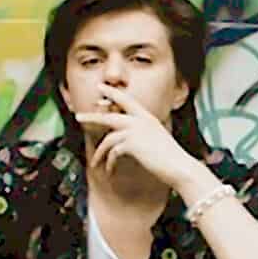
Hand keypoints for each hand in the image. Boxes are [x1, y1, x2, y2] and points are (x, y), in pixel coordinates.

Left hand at [75, 85, 199, 187]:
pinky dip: (110, 163)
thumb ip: (142, 133)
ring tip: (95, 162)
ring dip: (100, 152)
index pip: (126, 100)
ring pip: (108, 138)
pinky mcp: (131, 144)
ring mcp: (135, 131)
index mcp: (147, 117)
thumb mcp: (156, 138)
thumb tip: (124, 139)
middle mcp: (140, 121)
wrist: (179, 166)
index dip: (112, 93)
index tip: (100, 88)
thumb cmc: (170, 156)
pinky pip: (113, 152)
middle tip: (78, 116)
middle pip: (110, 116)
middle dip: (92, 117)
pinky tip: (110, 170)